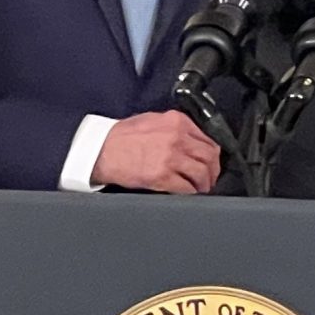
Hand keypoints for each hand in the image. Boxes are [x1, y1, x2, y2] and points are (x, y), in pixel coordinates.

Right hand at [92, 111, 219, 193]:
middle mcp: (177, 138)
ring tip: (203, 187)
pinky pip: (187, 187)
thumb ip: (175, 128)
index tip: (212, 161)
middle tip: (211, 177)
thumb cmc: (123, 136)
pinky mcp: (162, 176)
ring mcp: (171, 158)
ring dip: (205, 183)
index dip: (213, 153)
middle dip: (213, 169)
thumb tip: (192, 140)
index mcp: (177, 121)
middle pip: (209, 156)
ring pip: (202, 173)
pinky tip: (190, 193)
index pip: (208, 138)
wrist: (101, 150)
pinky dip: (192, 192)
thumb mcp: (153, 120)